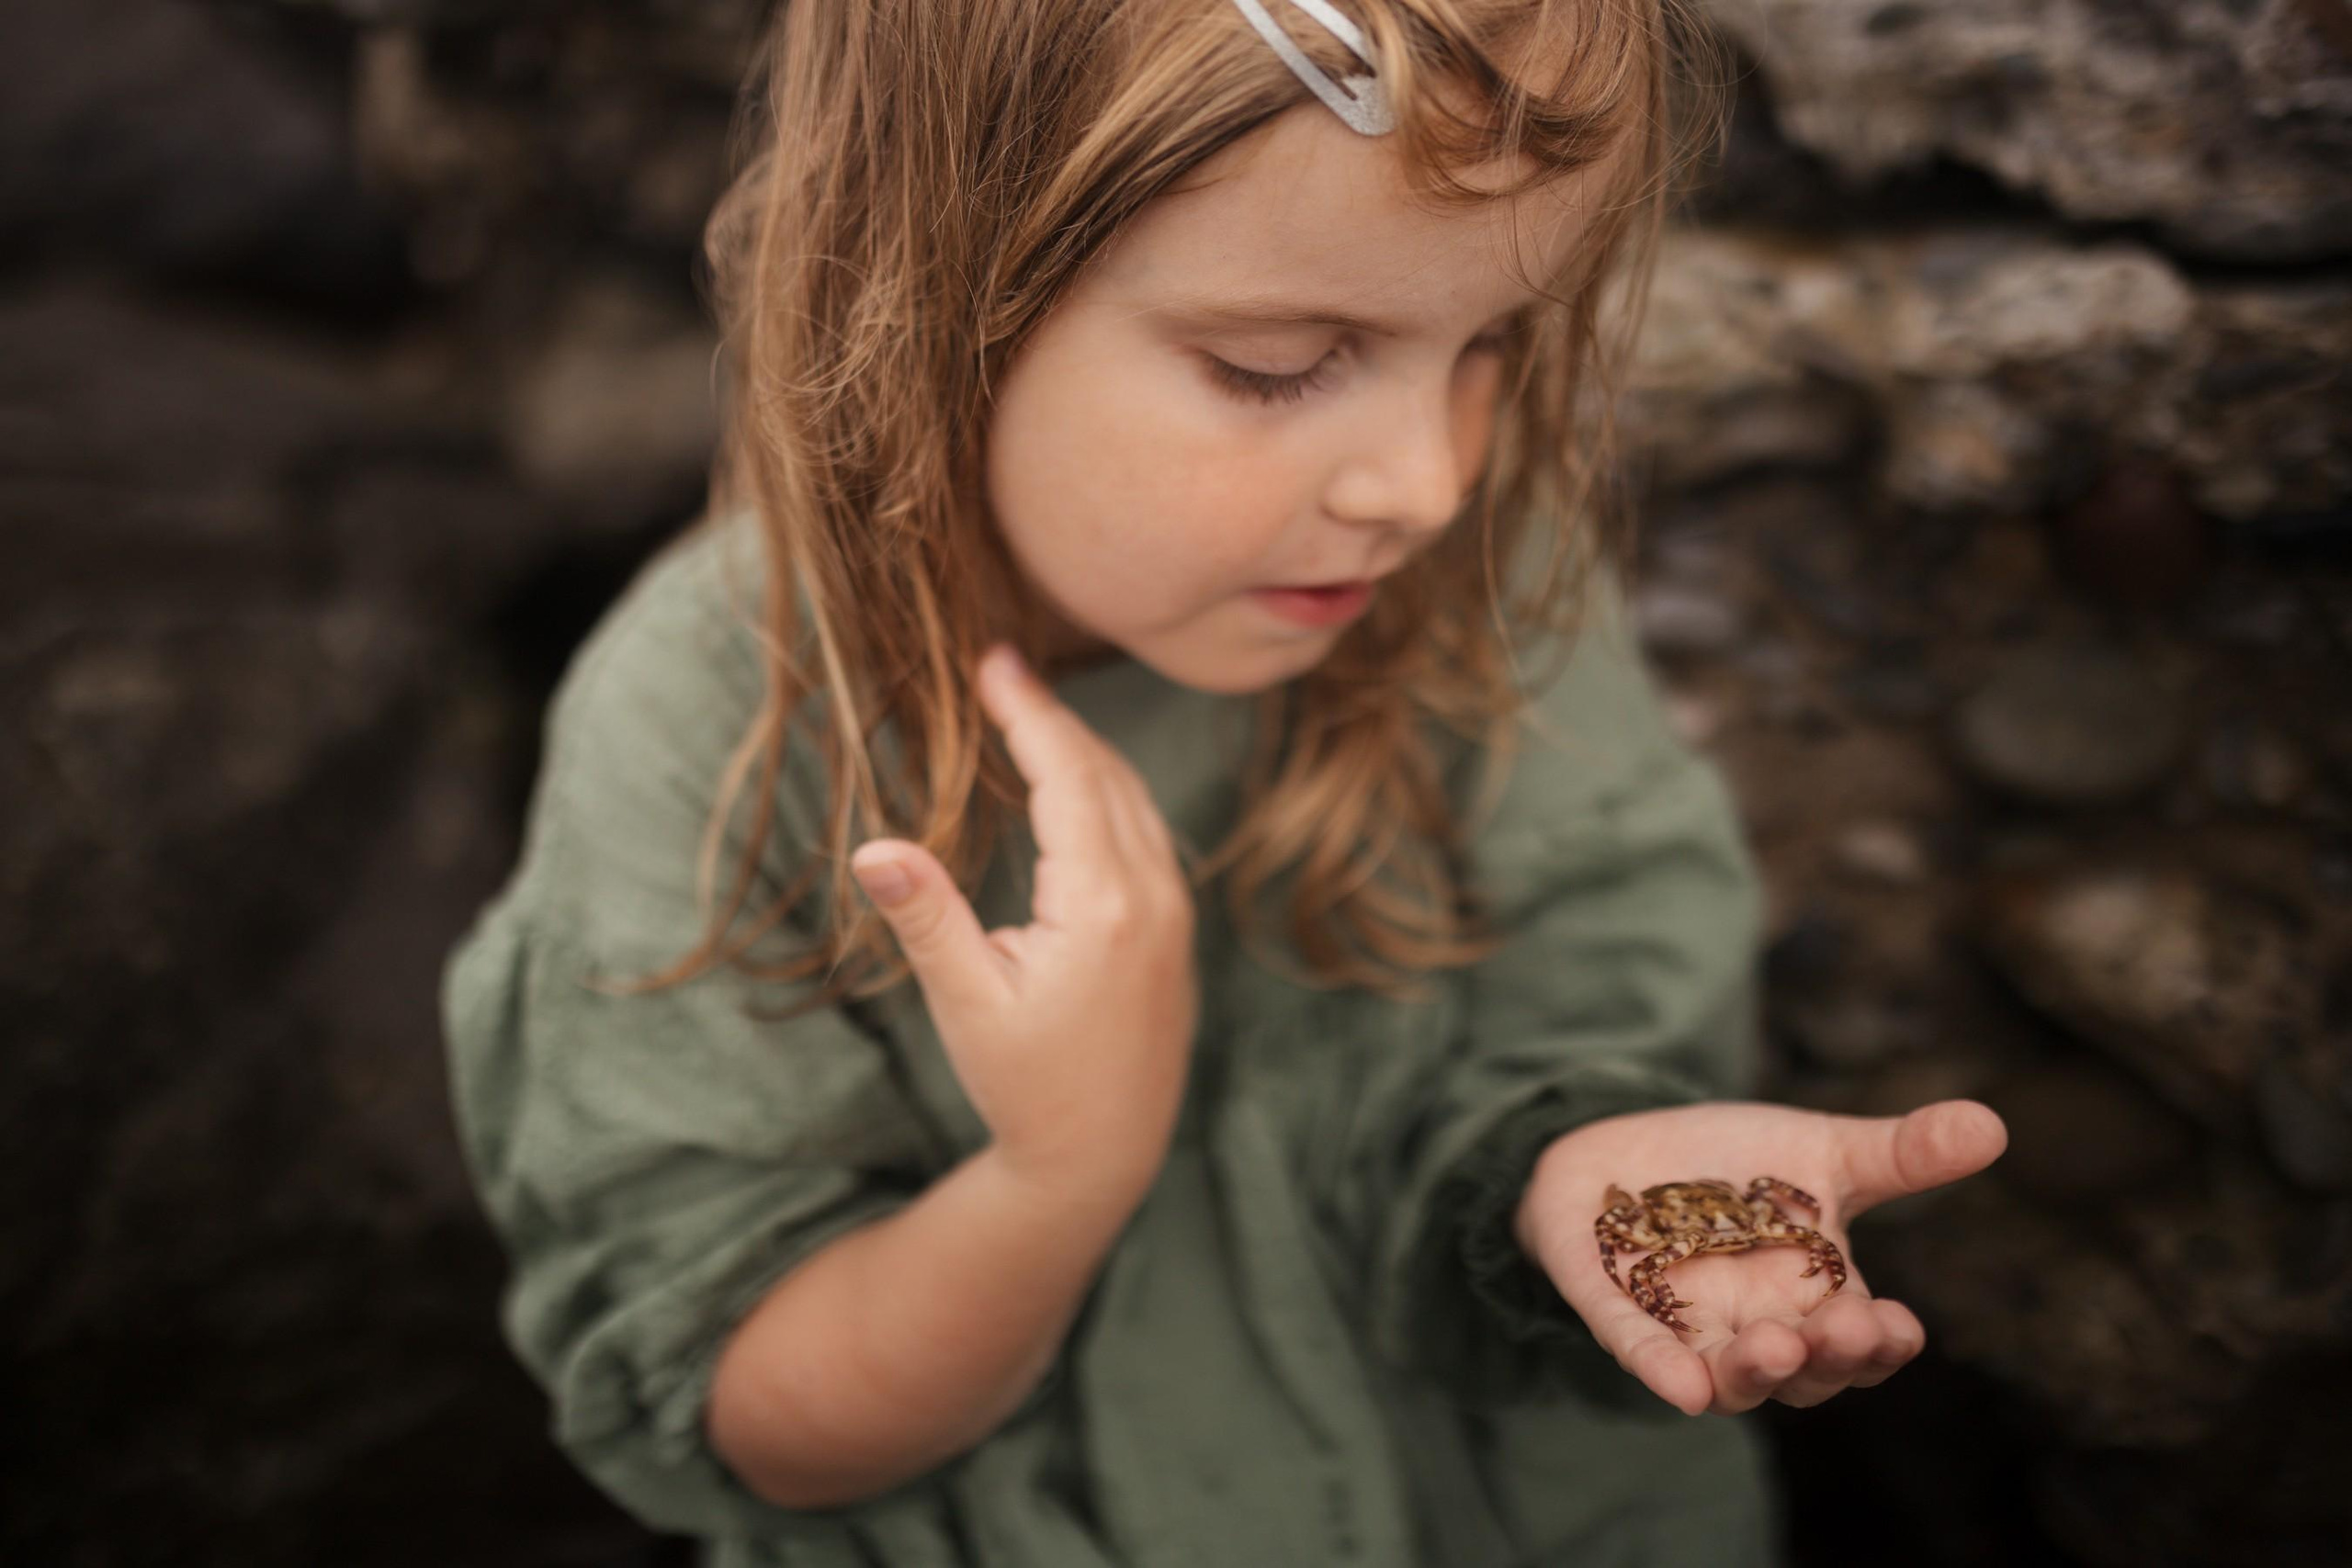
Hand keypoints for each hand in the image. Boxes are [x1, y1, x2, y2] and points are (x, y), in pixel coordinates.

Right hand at [850, 644, 1198, 1197]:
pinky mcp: (1177, 933)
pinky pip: (1147, 834)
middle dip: (1054, 718)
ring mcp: (1175, 914)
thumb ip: (928, 919)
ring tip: (1032, 712)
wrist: (1102, 1156)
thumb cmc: (1026, 1085)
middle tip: (1005, 668)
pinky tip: (1075, 786)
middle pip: (1106, 775)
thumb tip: (874, 848)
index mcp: (1104, 904)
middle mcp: (1153, 897)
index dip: (1030, 712)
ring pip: (1134, 801)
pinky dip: (1108, 792)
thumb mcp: (967, 1004)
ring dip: (1085, 751)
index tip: (996, 660)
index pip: (1068, 776)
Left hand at [1515, 1098, 2007, 1416]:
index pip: (1859, 1346)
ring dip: (1751, 1371)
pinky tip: (1678, 1385)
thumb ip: (1901, 1152)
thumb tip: (1993, 1124)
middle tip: (1845, 1331)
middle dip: (1825, 1358)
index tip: (1901, 1324)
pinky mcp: (1610, 1307)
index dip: (1879, 1344)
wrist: (1628, 1143)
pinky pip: (1634, 1348)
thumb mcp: (1823, 1149)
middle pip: (1800, 1375)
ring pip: (1723, 1378)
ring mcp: (1680, 1327)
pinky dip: (1655, 1365)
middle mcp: (1754, 1330)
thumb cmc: (1738, 1164)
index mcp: (1815, 1302)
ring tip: (1778, 1348)